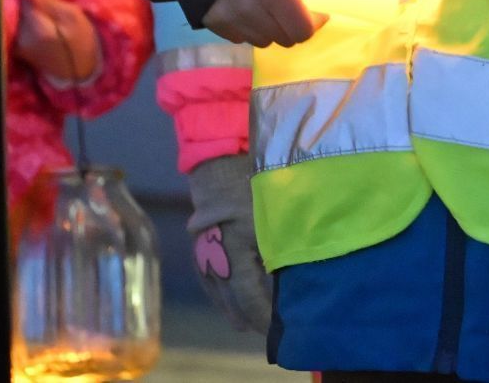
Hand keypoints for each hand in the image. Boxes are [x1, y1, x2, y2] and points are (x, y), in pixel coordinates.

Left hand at [13, 0, 101, 84]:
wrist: (78, 69)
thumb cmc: (80, 39)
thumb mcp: (72, 15)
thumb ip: (48, 3)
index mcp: (39, 31)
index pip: (22, 2)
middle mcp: (23, 40)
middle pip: (17, 10)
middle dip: (27, 5)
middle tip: (46, 9)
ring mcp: (17, 46)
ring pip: (15, 18)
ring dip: (26, 15)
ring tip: (44, 19)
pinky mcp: (16, 49)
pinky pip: (15, 28)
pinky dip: (23, 24)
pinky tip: (38, 28)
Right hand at [186, 153, 270, 333]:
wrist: (220, 159)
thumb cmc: (253, 182)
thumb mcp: (276, 215)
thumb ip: (282, 248)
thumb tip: (289, 276)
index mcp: (233, 254)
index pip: (248, 296)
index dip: (262, 314)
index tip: (275, 326)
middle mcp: (214, 257)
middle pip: (230, 297)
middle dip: (248, 314)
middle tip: (264, 329)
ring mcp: (203, 250)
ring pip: (216, 289)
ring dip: (230, 306)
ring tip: (242, 322)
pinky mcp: (199, 242)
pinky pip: (207, 275)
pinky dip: (218, 289)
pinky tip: (224, 296)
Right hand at [201, 0, 364, 46]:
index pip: (302, 31)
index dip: (314, 23)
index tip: (317, 10)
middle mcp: (249, 7)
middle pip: (283, 38)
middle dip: (294, 26)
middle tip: (294, 5)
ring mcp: (226, 15)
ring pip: (261, 40)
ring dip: (271, 28)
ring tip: (272, 5)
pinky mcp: (208, 16)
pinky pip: (237, 37)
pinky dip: (247, 28)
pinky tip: (249, 7)